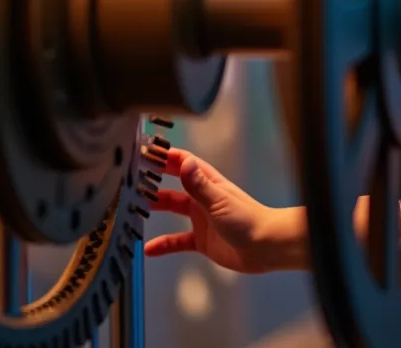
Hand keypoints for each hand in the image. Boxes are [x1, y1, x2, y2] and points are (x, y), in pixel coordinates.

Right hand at [143, 148, 304, 273]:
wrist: (267, 247)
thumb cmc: (249, 220)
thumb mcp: (219, 201)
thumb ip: (199, 184)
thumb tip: (184, 161)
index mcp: (211, 185)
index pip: (185, 164)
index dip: (166, 157)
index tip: (146, 152)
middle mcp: (204, 199)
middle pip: (174, 186)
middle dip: (154, 182)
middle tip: (132, 181)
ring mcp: (203, 219)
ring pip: (174, 210)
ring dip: (156, 209)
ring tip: (134, 209)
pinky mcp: (202, 240)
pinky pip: (178, 241)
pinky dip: (164, 244)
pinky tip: (150, 249)